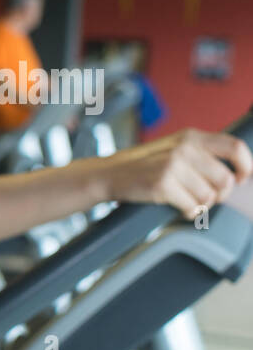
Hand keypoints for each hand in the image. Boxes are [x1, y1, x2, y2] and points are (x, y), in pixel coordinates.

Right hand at [105, 128, 252, 216]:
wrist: (109, 174)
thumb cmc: (143, 165)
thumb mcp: (173, 148)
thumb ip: (201, 154)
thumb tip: (234, 173)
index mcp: (191, 137)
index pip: (234, 147)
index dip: (245, 166)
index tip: (240, 178)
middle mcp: (184, 149)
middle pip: (225, 179)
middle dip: (219, 194)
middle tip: (207, 198)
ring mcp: (172, 166)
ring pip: (209, 195)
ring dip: (202, 205)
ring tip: (189, 203)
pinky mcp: (162, 184)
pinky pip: (192, 206)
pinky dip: (189, 213)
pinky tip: (180, 209)